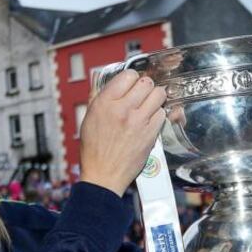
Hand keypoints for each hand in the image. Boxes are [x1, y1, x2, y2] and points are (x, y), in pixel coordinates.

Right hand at [79, 70, 166, 196]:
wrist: (103, 175)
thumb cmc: (94, 150)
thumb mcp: (88, 118)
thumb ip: (99, 97)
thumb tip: (108, 81)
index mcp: (105, 103)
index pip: (128, 75)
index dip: (132, 78)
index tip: (132, 84)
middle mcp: (122, 109)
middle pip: (146, 83)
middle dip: (145, 87)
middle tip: (142, 94)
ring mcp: (138, 122)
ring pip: (158, 95)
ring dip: (155, 98)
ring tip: (149, 105)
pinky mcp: (150, 134)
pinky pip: (163, 113)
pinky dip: (158, 114)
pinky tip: (151, 119)